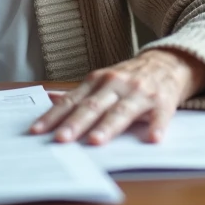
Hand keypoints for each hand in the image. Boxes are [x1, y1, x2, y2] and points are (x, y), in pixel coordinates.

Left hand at [29, 50, 204, 144]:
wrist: (167, 63)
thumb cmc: (127, 78)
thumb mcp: (100, 80)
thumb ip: (77, 93)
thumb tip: (48, 98)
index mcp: (97, 81)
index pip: (72, 101)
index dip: (54, 116)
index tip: (38, 131)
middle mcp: (116, 84)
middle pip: (93, 106)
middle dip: (75, 123)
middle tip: (61, 139)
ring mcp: (139, 93)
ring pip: (121, 111)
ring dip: (108, 127)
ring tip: (95, 141)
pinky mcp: (162, 102)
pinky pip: (159, 116)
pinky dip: (156, 126)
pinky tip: (151, 138)